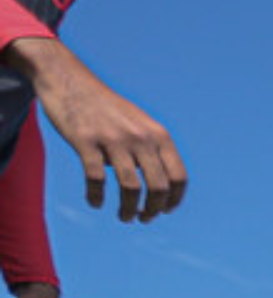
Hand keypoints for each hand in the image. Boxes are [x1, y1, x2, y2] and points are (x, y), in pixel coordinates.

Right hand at [15, 39, 186, 220]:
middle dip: (154, 209)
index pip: (178, 177)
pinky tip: (95, 202)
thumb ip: (153, 148)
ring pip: (131, 187)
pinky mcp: (85, 140)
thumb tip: (163, 184)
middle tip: (144, 218)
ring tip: (125, 217)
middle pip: (158, 187)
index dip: (175, 200)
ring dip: (129, 209)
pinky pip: (96, 178)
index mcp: (158, 135)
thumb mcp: (140, 123)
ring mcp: (113, 138)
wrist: (69, 79)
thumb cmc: (106, 108)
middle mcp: (140, 137)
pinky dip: (97, 196)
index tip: (166, 211)